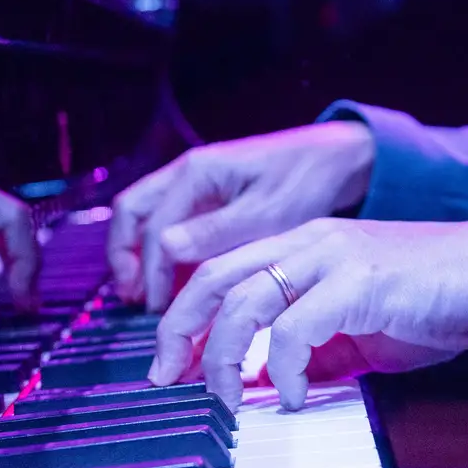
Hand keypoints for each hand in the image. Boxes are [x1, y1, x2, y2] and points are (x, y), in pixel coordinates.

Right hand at [108, 121, 374, 309]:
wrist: (340, 158)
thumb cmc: (306, 179)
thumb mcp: (266, 211)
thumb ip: (216, 231)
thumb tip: (165, 249)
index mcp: (197, 173)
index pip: (154, 227)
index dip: (152, 272)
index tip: (159, 309)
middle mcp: (189, 173)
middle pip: (133, 212)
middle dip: (127, 256)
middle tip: (136, 299)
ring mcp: (198, 183)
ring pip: (147, 215)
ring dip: (141, 253)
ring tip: (150, 294)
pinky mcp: (212, 195)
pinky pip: (172, 220)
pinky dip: (164, 248)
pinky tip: (178, 278)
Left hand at [150, 218, 467, 409]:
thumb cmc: (436, 301)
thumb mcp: (360, 325)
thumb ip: (314, 344)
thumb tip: (267, 378)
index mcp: (306, 244)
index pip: (223, 270)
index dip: (186, 315)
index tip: (172, 361)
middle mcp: (311, 241)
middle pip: (216, 277)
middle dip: (178, 329)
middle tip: (165, 376)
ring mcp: (334, 256)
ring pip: (244, 300)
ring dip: (221, 355)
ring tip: (223, 395)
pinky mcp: (359, 280)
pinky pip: (294, 328)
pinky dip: (279, 367)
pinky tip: (288, 393)